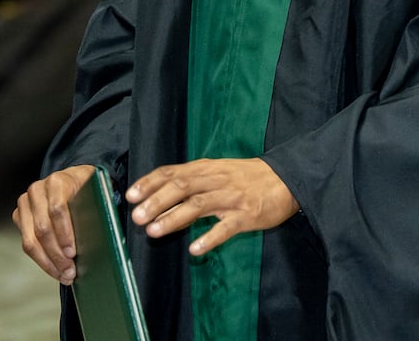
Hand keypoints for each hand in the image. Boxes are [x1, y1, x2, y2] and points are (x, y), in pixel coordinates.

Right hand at [12, 164, 95, 284]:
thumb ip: (94, 210)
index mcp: (57, 182)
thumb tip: (97, 239)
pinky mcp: (20, 216)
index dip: (65, 233)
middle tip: (70, 271)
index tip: (73, 252)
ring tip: (63, 274)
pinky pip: (27, 244)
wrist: (72, 180)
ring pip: (31, 240)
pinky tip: (54, 269)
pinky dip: (41, 260)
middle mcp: (37, 190)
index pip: (57, 209)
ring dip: (48, 262)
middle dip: (57, 254)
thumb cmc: (85, 189)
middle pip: (43, 228)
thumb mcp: (94, 193)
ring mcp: (26, 203)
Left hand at [127, 157, 298, 256]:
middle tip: (137, 217)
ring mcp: (231, 198)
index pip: (173, 172)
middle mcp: (216, 180)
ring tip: (154, 231)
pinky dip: (209, 238)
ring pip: (198, 205)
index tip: (131, 195)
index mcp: (206, 169)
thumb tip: (159, 198)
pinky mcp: (247, 215)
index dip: (151, 183)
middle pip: (182, 187)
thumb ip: (192, 182)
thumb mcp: (218, 171)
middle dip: (156, 201)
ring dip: (174, 218)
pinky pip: (226, 228)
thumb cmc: (247, 177)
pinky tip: (195, 249)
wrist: (287, 178)